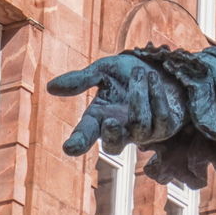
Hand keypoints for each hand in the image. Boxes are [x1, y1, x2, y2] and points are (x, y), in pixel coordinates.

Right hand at [47, 53, 185, 155]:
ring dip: (139, 96)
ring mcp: (144, 132)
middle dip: (112, 136)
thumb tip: (50, 87)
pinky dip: (156, 96)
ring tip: (139, 73)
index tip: (69, 147)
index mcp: (99, 118)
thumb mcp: (104, 70)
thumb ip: (82, 79)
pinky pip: (161, 119)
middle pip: (113, 146)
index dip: (78, 142)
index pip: (85, 135)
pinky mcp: (165, 127)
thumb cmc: (127, 71)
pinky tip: (153, 78)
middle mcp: (120, 129)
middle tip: (110, 120)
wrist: (160, 66)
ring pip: (140, 126)